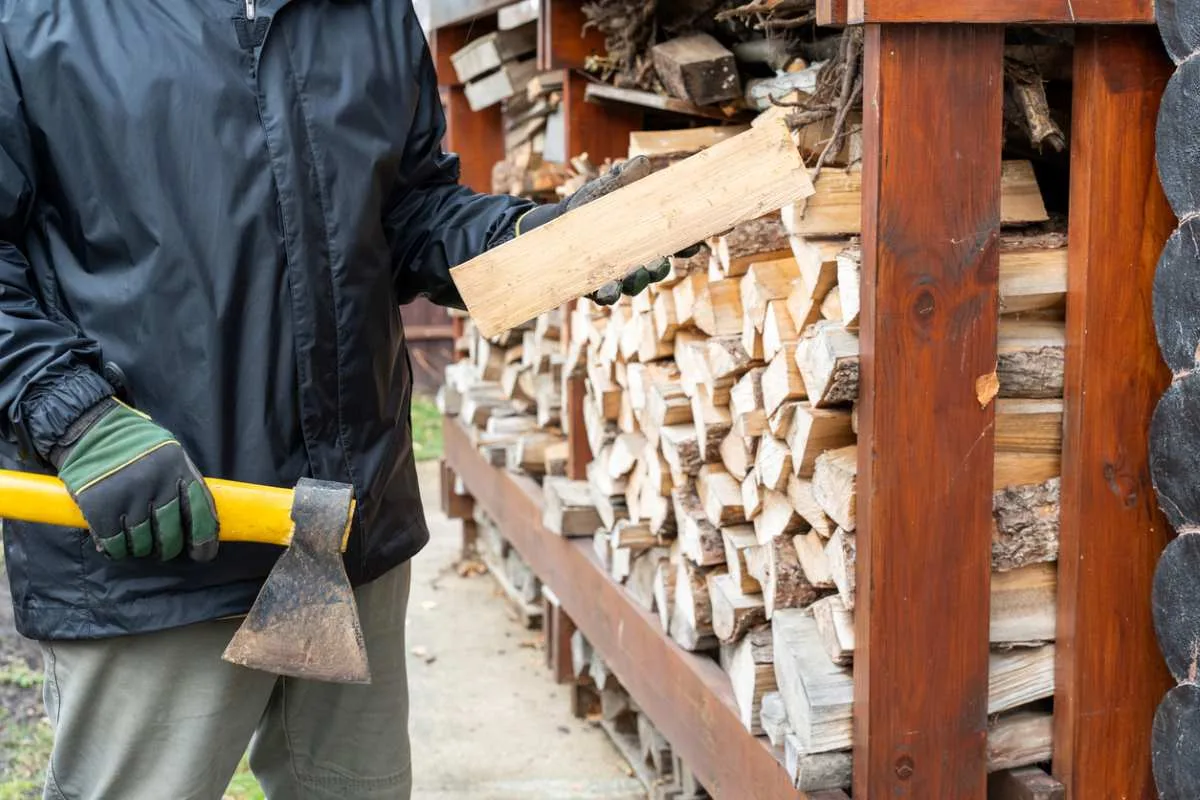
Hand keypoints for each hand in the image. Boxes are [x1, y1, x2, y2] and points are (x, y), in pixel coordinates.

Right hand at [51, 398, 218, 561]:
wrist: (89, 430)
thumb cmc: (135, 445)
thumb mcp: (170, 455)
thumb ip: (183, 484)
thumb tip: (198, 524)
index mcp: (178, 468)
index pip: (200, 513)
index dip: (204, 540)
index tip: (202, 554)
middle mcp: (156, 483)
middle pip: (170, 534)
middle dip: (168, 548)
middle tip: (162, 549)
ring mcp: (127, 496)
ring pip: (142, 543)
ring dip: (141, 549)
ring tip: (137, 542)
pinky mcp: (99, 507)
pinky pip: (114, 544)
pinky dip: (117, 550)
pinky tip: (117, 545)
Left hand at [515, 156, 702, 305]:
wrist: (559, 222)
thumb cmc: (593, 204)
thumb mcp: (608, 188)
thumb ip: (624, 177)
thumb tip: (641, 162)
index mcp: (650, 236)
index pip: (677, 243)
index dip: (690, 243)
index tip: (699, 239)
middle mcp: (640, 259)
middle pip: (659, 268)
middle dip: (660, 267)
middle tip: (660, 261)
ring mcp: (620, 275)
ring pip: (636, 284)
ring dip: (638, 280)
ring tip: (636, 273)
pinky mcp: (597, 286)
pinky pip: (608, 295)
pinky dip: (608, 294)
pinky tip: (606, 291)